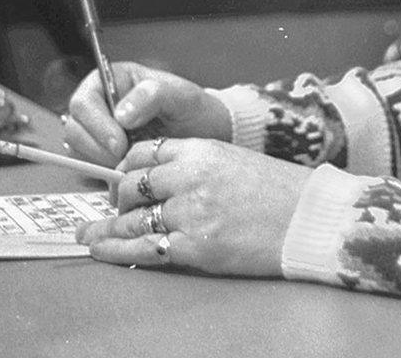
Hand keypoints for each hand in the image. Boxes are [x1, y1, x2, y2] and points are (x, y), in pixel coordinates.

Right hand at [65, 62, 231, 165]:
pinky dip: (104, 175)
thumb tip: (121, 113)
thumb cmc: (194, 110)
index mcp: (112, 81)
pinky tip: (129, 173)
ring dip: (101, 163)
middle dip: (98, 148)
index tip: (119, 143)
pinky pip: (89, 169)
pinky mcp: (102, 156)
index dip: (96, 124)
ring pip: (78, 151)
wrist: (205, 136)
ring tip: (132, 164)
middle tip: (126, 159)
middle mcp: (100, 105)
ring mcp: (99, 132)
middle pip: (75, 129)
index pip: (83, 101)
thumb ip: (153, 95)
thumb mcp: (181, 97)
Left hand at [76, 138, 310, 277]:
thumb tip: (163, 182)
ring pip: (133, 218)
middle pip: (133, 185)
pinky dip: (119, 251)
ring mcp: (192, 212)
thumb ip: (198, 166)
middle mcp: (190, 177)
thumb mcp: (234, 160)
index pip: (145, 153)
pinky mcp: (197, 247)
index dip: (126, 168)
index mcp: (202, 149)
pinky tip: (103, 252)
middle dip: (116, 200)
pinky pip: (146, 248)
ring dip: (109, 229)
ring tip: (90, 237)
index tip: (120, 180)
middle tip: (108, 212)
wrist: (309, 216)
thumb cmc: (279, 190)